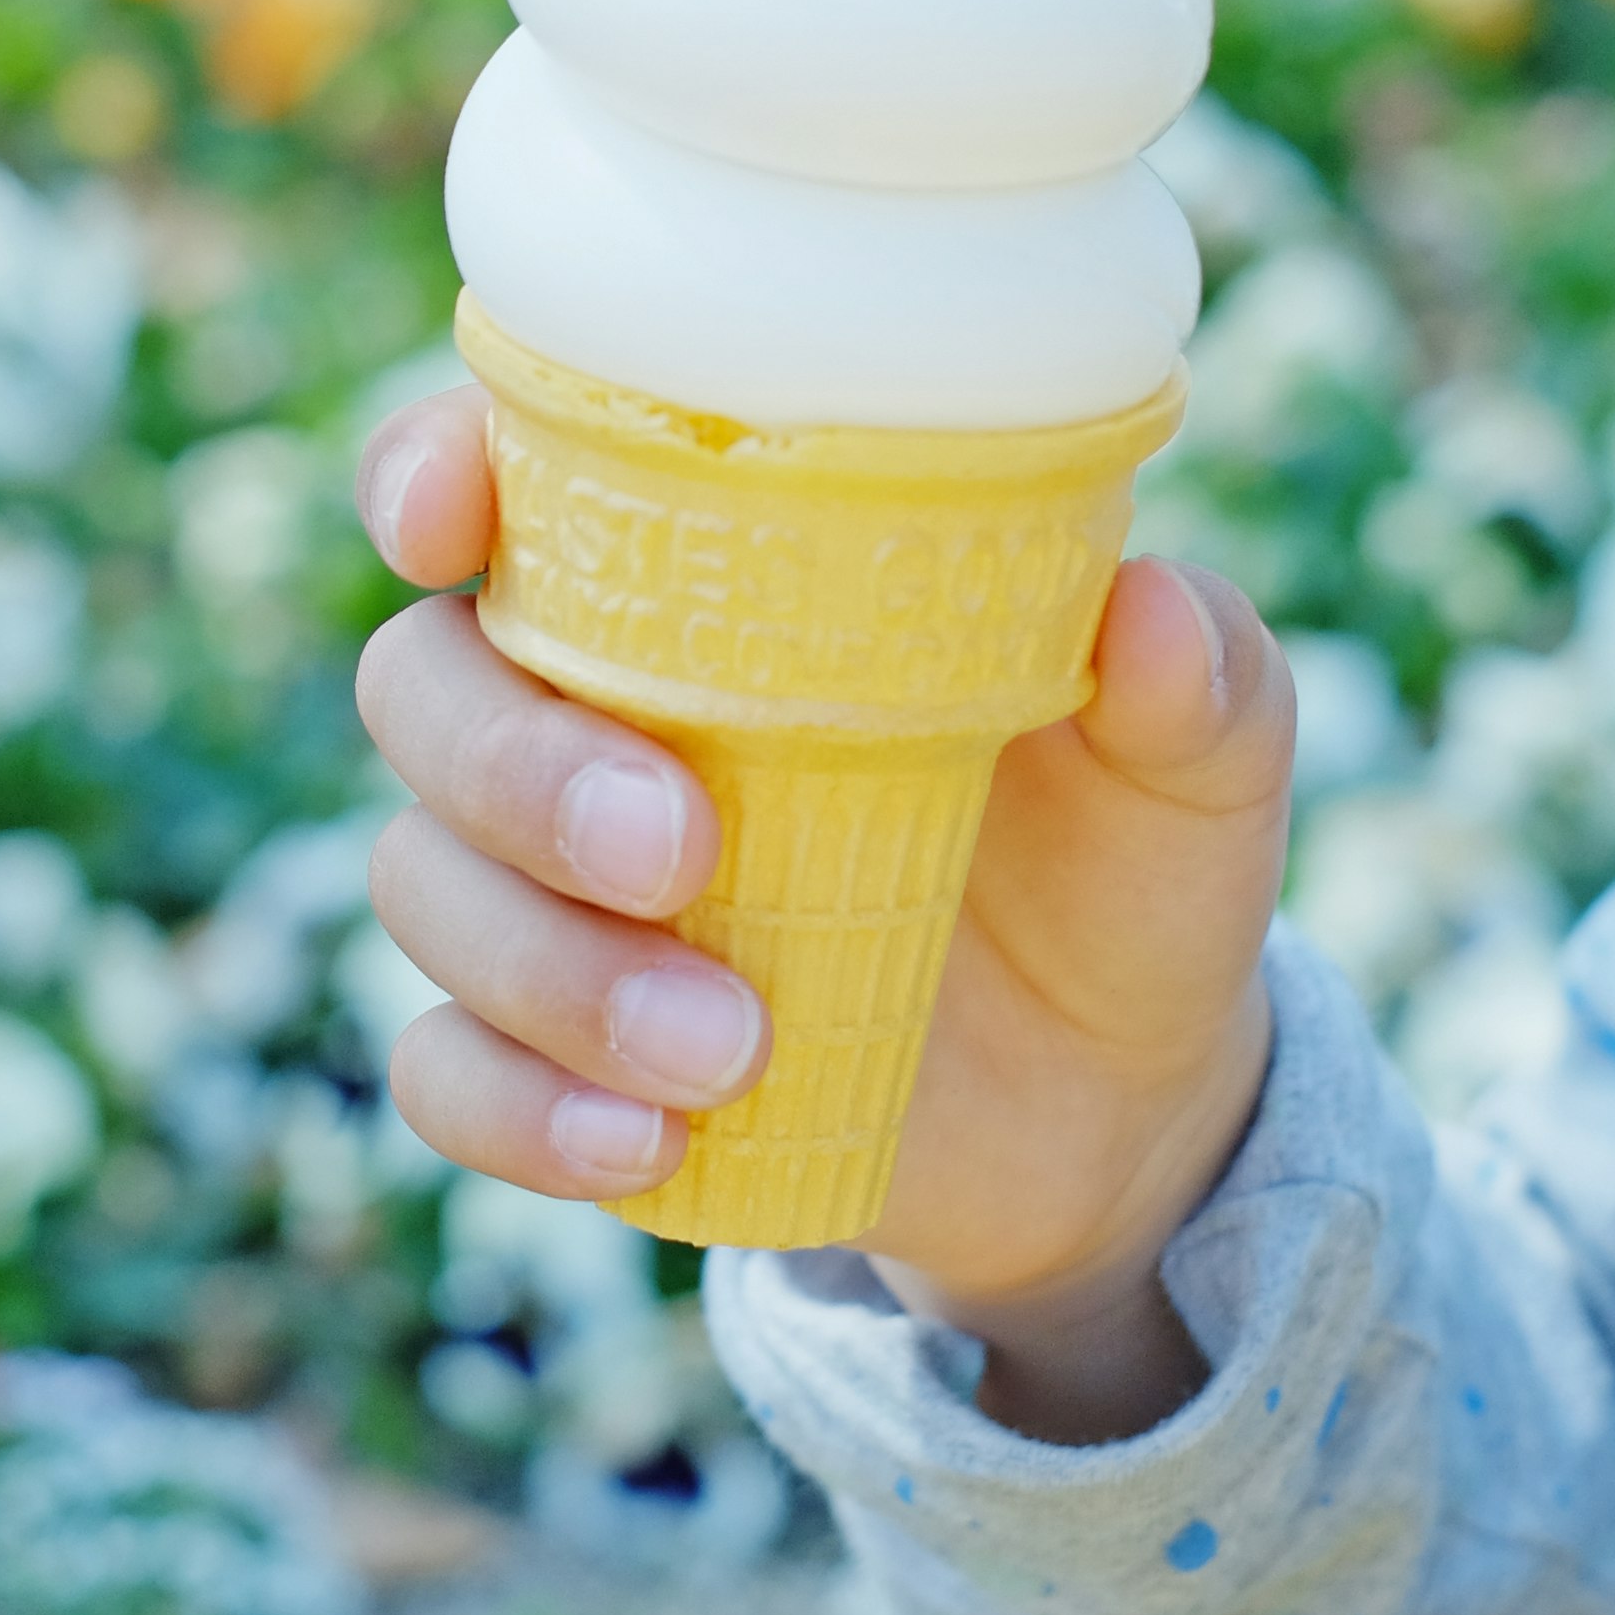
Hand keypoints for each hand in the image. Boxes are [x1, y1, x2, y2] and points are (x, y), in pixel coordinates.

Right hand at [352, 383, 1293, 1445]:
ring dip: (550, 969)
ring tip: (733, 1049)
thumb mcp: (1191, 768)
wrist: (1114, 1104)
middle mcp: (581, 710)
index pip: (496, 478)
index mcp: (695, 585)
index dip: (426, 471)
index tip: (449, 518)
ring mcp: (546, 888)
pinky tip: (649, 1142)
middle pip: (419, 687)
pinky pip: (445, 1073)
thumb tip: (1151, 613)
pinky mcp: (548, 1053)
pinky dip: (521, 1109)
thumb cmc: (1123, 862)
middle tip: (682, 849)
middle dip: (516, 767)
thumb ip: (1194, 679)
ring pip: (420, 884)